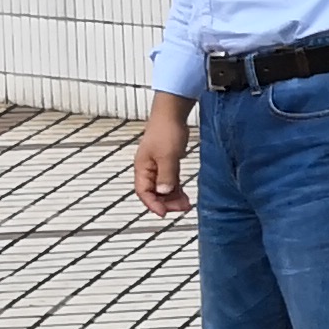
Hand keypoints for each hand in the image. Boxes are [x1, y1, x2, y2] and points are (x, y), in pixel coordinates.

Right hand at [131, 100, 192, 216]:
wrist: (172, 115)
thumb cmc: (166, 131)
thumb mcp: (168, 155)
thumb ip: (166, 175)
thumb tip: (163, 192)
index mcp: (142, 168)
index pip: (143, 192)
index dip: (152, 204)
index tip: (164, 213)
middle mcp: (147, 169)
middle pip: (153, 193)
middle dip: (166, 203)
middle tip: (182, 208)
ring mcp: (157, 167)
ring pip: (162, 189)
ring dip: (172, 198)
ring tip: (186, 205)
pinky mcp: (166, 163)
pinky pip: (169, 182)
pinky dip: (175, 189)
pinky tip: (184, 196)